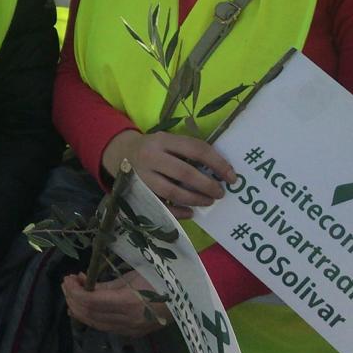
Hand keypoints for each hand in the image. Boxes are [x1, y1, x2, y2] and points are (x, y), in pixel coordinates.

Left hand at [62, 270, 168, 336]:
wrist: (187, 296)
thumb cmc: (161, 277)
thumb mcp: (133, 275)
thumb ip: (108, 284)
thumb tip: (85, 285)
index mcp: (129, 301)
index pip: (92, 301)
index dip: (75, 291)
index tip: (68, 278)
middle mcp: (128, 320)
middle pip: (90, 315)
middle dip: (73, 299)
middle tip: (66, 283)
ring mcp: (132, 329)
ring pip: (96, 324)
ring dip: (79, 309)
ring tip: (72, 293)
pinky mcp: (134, 333)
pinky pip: (106, 327)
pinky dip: (91, 317)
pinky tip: (84, 306)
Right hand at [103, 130, 235, 219]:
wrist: (121, 153)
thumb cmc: (154, 148)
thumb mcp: (168, 140)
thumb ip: (189, 150)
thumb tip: (221, 169)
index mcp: (163, 140)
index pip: (196, 149)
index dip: (217, 163)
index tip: (231, 176)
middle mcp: (151, 157)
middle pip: (185, 173)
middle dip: (207, 185)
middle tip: (220, 193)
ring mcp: (143, 176)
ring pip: (173, 191)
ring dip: (195, 199)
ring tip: (208, 201)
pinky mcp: (139, 192)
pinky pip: (162, 206)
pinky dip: (179, 211)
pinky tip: (191, 213)